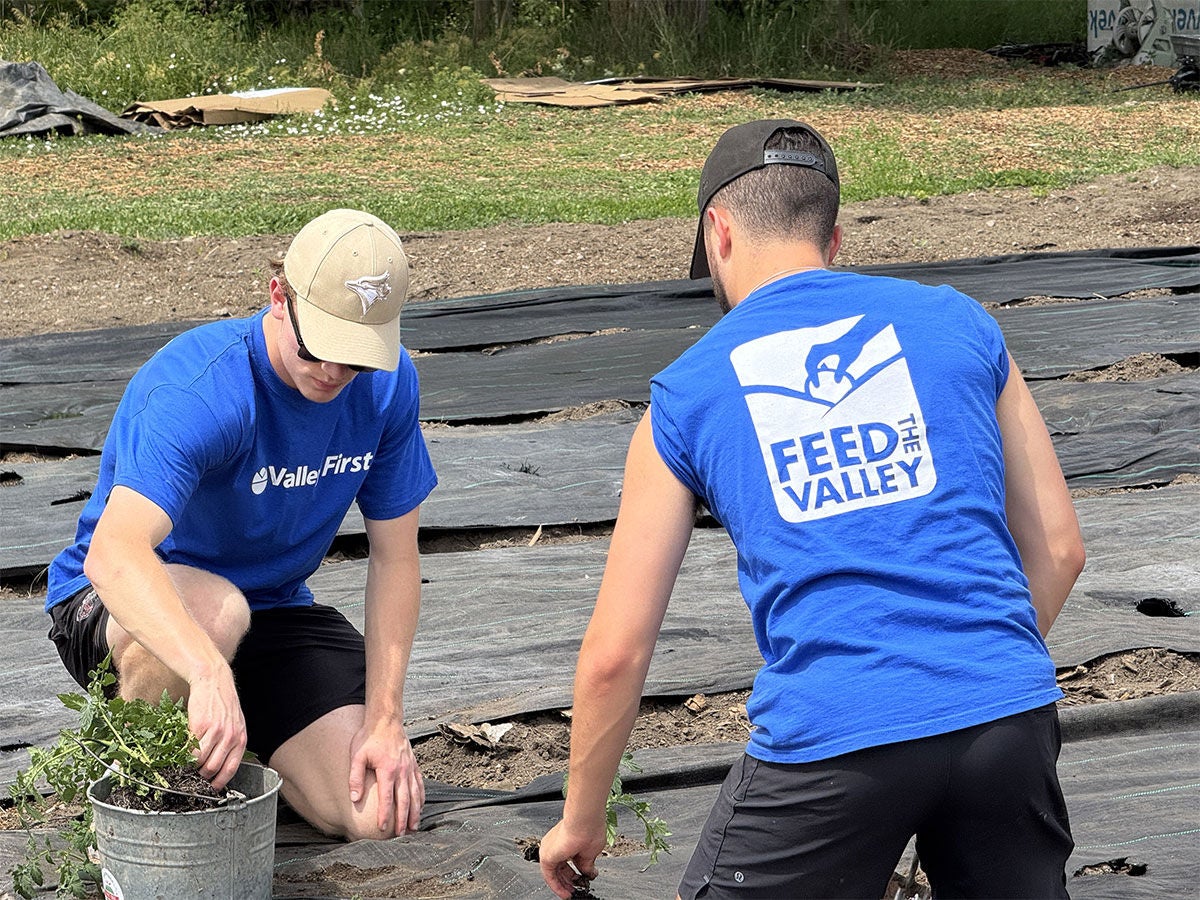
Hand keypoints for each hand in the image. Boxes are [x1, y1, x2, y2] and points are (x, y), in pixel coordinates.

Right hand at [186, 665, 245, 790]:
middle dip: (201, 778)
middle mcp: (230, 737)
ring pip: (200, 761)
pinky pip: (190, 749)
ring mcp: (215, 731)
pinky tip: (180, 755)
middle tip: (192, 778)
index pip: (230, 769)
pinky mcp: (200, 726)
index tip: (209, 790)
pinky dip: (183, 756)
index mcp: (240, 739)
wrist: (214, 681)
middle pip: (213, 769)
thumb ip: (231, 743)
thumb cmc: (223, 704)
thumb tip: (219, 766)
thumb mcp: (235, 724)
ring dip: (191, 768)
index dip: (218, 783)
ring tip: (185, 768)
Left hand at [348, 718, 424, 835]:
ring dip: (415, 812)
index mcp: (387, 769)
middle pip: (404, 800)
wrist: (386, 720)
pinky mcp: (413, 764)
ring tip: (414, 827)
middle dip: (403, 819)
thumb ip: (355, 778)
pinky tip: (420, 807)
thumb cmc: (369, 738)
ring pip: (415, 794)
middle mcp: (402, 770)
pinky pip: (420, 783)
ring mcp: (410, 767)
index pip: (386, 798)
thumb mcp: (357, 755)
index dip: (385, 814)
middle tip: (401, 835)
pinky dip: (421, 797)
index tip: (382, 828)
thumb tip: (354, 798)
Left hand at [539, 818, 604, 899]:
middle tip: (575, 889)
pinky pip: (549, 876)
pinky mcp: (546, 856)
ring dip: (563, 885)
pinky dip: (557, 886)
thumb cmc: (590, 829)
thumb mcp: (589, 853)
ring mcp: (550, 849)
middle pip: (559, 868)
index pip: (566, 861)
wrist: (585, 821)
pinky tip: (565, 892)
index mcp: (566, 841)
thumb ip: (586, 864)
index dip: (573, 873)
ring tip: (571, 893)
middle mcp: (555, 844)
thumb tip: (589, 873)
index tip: (579, 881)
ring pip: (553, 872)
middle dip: (568, 881)